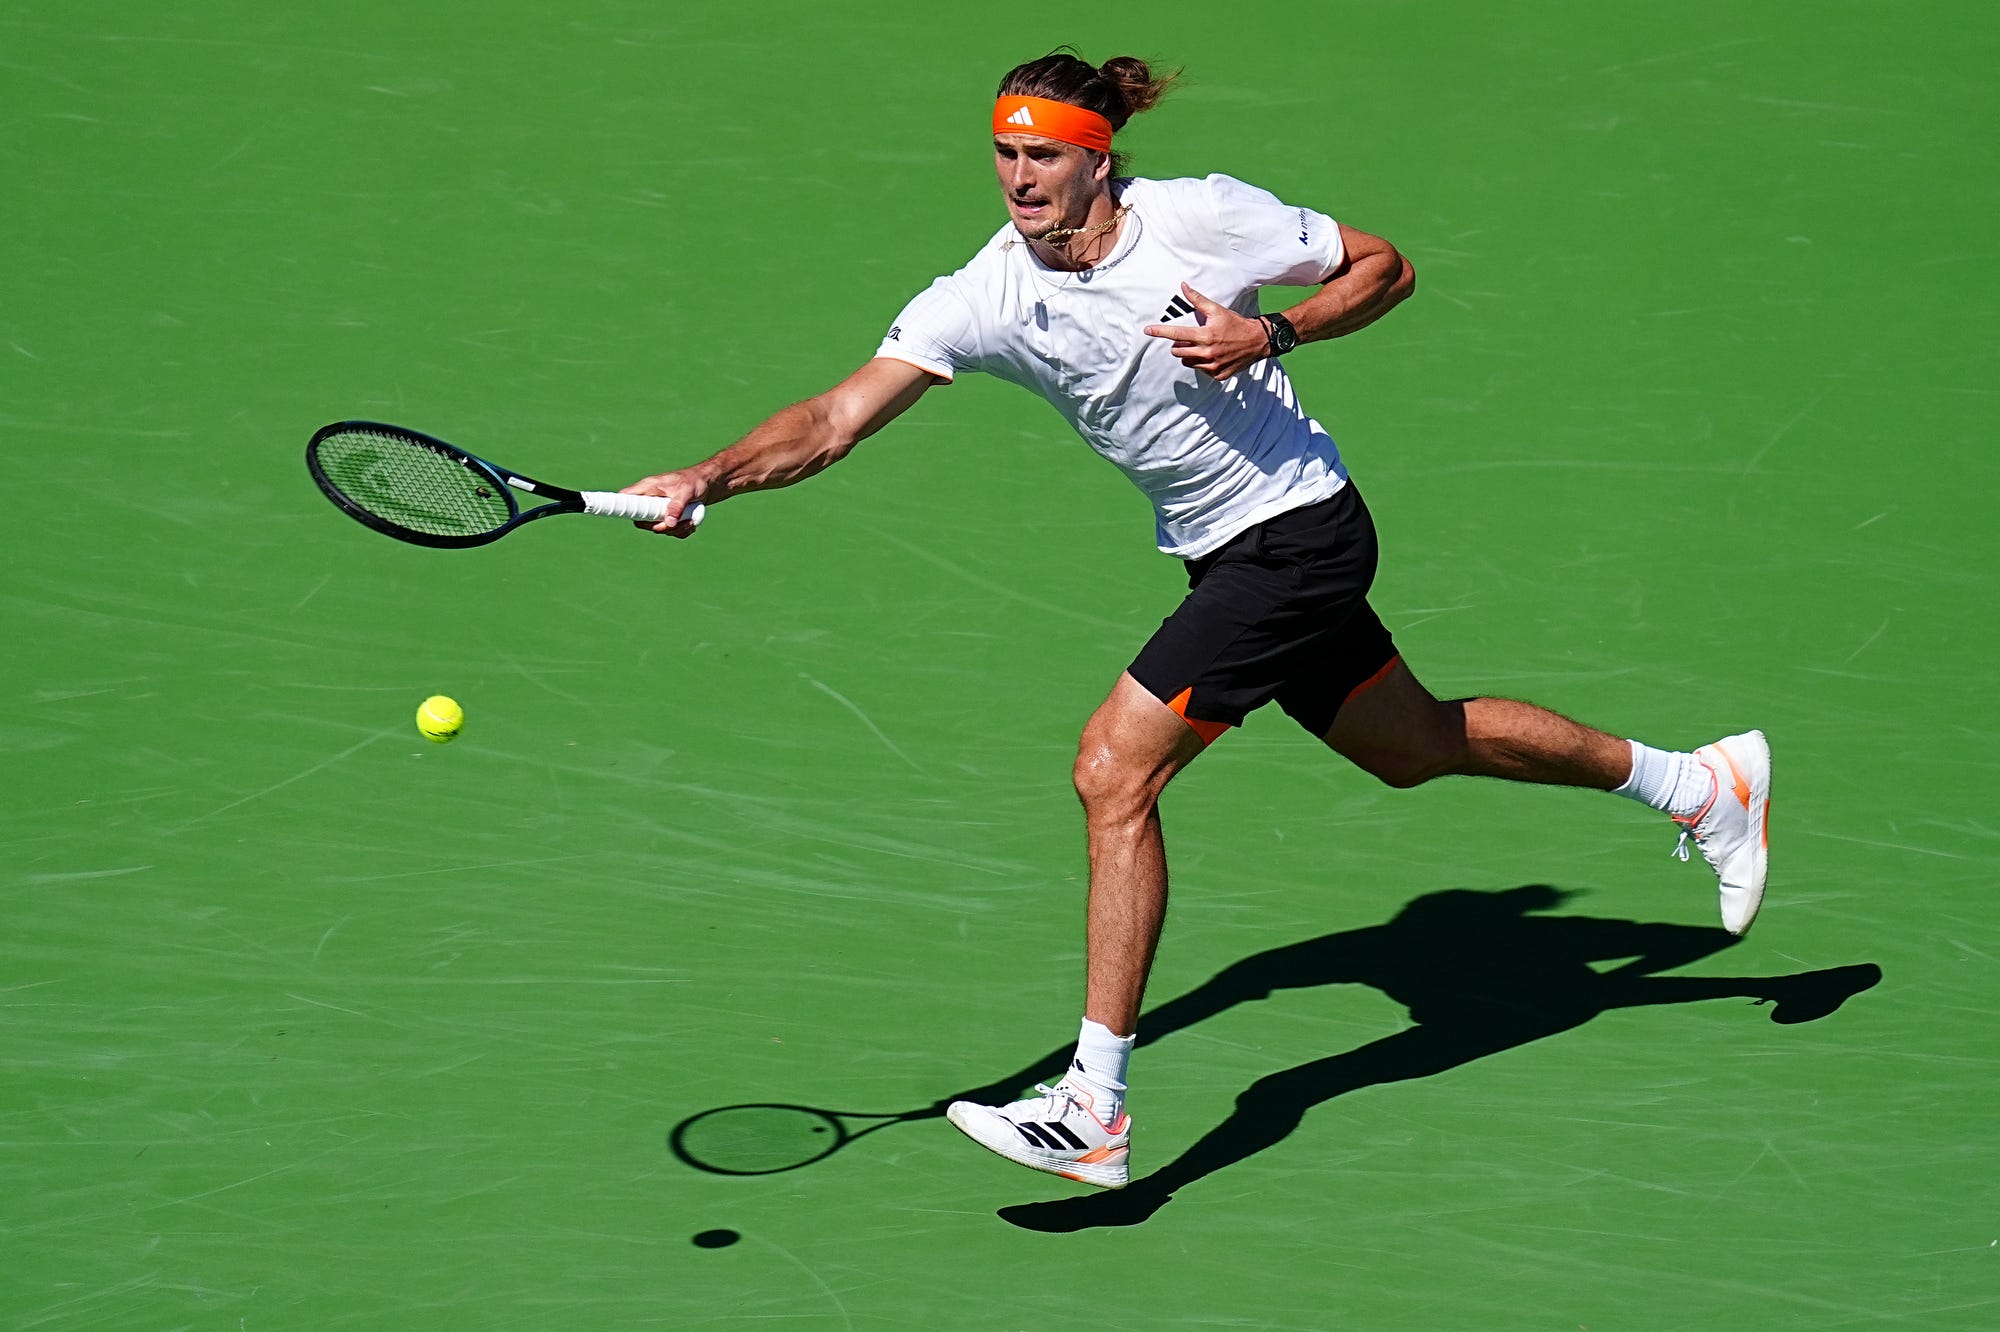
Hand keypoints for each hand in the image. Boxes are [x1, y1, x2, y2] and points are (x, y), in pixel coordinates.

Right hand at [618, 468, 708, 537]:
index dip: (620, 508)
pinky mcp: (669, 517)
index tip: (628, 517)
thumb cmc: (696, 481)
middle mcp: (651, 499)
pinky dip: (682, 531)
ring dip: (675, 530)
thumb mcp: (686, 491)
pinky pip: (670, 531)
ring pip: (658, 528)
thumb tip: (668, 523)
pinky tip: (692, 522)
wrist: (710, 483)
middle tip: (674, 523)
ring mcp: (659, 510)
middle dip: (659, 527)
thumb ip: (676, 506)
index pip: (626, 498)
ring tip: (690, 521)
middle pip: (641, 521)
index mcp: (648, 488)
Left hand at [1142, 283, 1270, 380]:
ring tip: (1203, 346)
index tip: (1147, 330)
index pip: (1176, 335)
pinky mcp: (1218, 375)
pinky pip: (1201, 371)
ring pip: (1187, 362)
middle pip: (1178, 352)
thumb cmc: (1236, 324)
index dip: (1160, 332)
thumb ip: (1197, 300)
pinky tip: (1213, 355)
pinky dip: (1202, 363)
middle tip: (1191, 338)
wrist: (1258, 341)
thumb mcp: (1217, 310)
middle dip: (1180, 345)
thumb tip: (1183, 286)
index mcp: (1205, 336)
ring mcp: (1212, 366)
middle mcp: (1207, 353)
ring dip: (1190, 355)